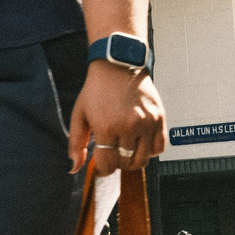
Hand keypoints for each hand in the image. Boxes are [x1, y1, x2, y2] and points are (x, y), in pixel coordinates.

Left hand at [69, 61, 166, 175]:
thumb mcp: (79, 114)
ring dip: (133, 159)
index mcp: (106, 126)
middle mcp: (129, 126)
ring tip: (124, 147)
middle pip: (127, 164)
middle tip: (112, 153)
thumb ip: (76, 143)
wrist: (117, 66)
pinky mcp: (159, 119)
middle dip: (117, 163)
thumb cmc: (97, 90)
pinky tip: (139, 140)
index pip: (108, 165)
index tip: (101, 165)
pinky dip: (150, 151)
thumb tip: (74, 167)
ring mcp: (147, 123)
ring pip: (144, 160)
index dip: (103, 169)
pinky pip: (159, 148)